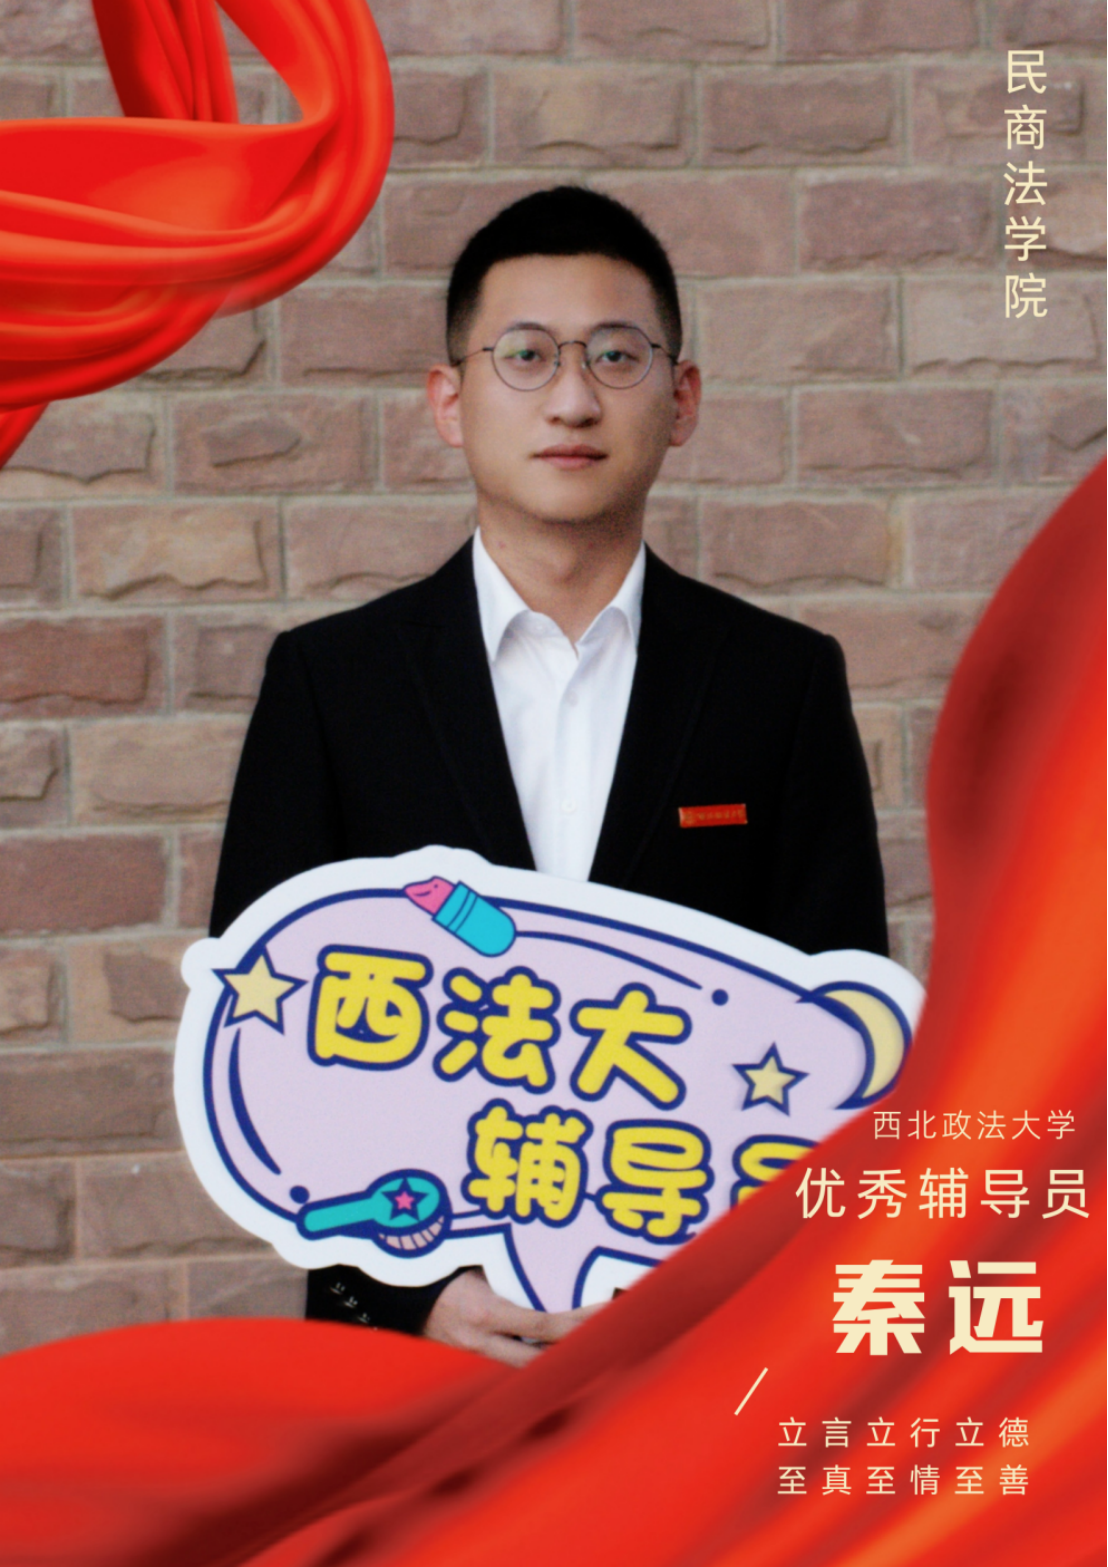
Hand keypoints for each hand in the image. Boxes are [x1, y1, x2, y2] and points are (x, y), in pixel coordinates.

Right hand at [423, 1268, 600, 1365]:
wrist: (393, 1291)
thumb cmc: (434, 1263)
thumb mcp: (469, 1256)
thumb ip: (507, 1263)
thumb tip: (553, 1252)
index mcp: (483, 1312)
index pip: (542, 1325)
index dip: (579, 1321)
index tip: (609, 1309)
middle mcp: (482, 1340)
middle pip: (543, 1358)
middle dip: (578, 1349)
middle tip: (614, 1331)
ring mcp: (477, 1350)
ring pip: (530, 1362)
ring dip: (560, 1353)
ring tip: (596, 1335)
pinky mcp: (474, 1350)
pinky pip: (514, 1354)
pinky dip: (538, 1347)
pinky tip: (561, 1338)